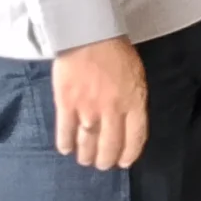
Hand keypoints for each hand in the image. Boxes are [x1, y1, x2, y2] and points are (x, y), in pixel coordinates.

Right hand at [53, 38, 147, 169]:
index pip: (135, 138)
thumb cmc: (116, 52)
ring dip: (86, 155)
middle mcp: (112, 110)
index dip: (129, 153)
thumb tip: (128, 120)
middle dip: (106, 160)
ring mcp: (88, 109)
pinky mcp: (66, 104)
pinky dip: (65, 143)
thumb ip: (132, 100)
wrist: (88, 35)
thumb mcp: (136, 76)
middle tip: (102, 165)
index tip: (124, 162)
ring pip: (87, 142)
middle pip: (110, 145)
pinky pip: (65, 131)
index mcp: (134, 102)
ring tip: (85, 160)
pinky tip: (66, 148)